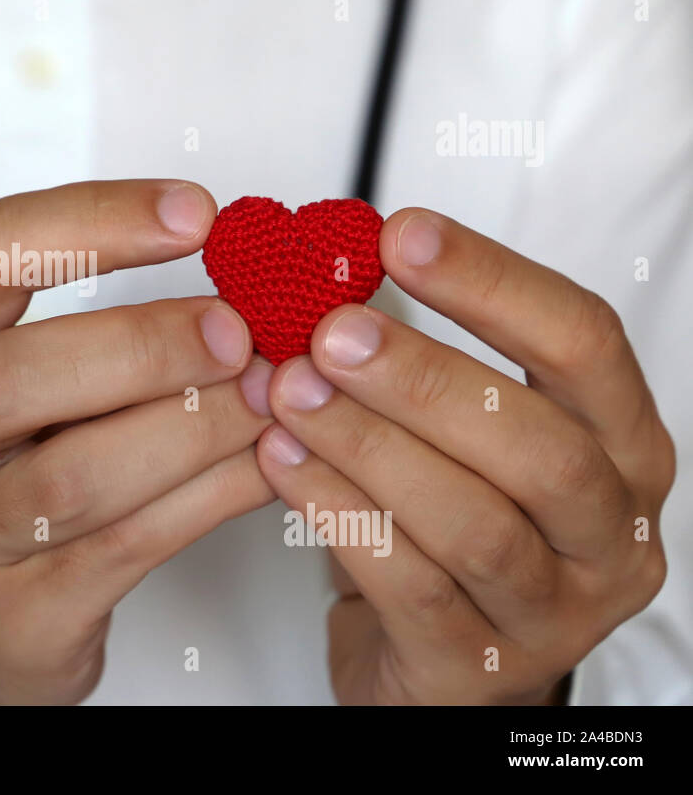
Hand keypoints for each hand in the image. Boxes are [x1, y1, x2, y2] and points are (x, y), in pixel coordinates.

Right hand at [0, 180, 276, 703]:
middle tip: (237, 330)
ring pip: (74, 475)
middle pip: (9, 376)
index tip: (194, 213)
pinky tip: (267, 462)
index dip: (88, 220)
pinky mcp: (19, 615)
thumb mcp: (13, 393)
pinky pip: (129, 545)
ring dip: (194, 425)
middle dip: (141, 344)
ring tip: (270, 395)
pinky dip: (214, 495)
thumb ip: (93, 333)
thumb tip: (242, 278)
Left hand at [255, 208, 674, 704]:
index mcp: (620, 446)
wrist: (444, 656)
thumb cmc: (449, 519)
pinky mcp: (478, 668)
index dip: (492, 282)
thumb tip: (326, 265)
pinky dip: (339, 515)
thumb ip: (415, 356)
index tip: (401, 234)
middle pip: (537, 445)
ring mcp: (552, 611)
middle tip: (330, 332)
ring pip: (472, 522)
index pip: (584, 344)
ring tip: (289, 392)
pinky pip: (409, 586)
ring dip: (369, 445)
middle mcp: (608, 532)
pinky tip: (282, 462)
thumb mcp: (460, 433)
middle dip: (424, 378)